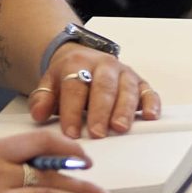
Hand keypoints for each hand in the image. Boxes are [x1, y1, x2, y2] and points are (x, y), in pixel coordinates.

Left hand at [28, 44, 159, 138]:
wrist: (81, 59)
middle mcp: (104, 65)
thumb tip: (40, 114)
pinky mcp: (140, 82)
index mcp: (79, 64)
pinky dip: (151, 103)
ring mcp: (124, 73)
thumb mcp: (48, 85)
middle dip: (101, 111)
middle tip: (97, 133)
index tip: (71, 132)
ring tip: (119, 128)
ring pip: (127, 89)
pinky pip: (148, 91)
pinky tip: (149, 116)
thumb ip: (42, 100)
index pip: (76, 87)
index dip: (73, 110)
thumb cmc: (67, 77)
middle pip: (104, 87)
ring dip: (124, 110)